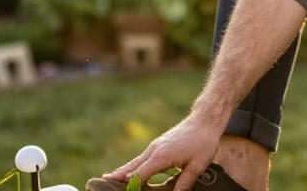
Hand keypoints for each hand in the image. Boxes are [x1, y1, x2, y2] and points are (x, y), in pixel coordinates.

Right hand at [104, 114, 223, 190]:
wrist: (204, 121)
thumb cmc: (202, 142)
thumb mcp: (197, 166)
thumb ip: (184, 183)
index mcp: (161, 156)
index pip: (140, 174)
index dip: (130, 185)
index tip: (119, 190)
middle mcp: (154, 150)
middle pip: (132, 166)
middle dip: (118, 176)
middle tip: (102, 181)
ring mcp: (155, 146)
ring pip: (136, 161)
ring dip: (123, 170)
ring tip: (109, 177)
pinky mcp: (159, 145)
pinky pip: (142, 157)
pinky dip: (133, 165)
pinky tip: (129, 170)